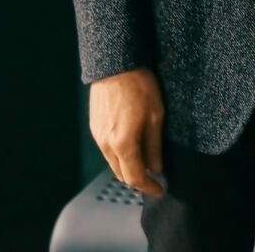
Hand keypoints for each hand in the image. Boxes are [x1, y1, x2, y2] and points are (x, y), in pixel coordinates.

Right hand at [89, 66, 165, 195]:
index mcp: (122, 144)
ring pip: (113, 163)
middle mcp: (106, 145)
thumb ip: (154, 145)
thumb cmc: (139, 86)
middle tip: (154, 177)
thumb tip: (156, 167)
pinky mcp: (94, 127)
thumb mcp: (156, 115)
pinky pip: (107, 150)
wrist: (115, 64)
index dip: (148, 188)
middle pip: (121, 174)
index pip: (135, 178)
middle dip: (138, 179)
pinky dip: (119, 155)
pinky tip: (131, 145)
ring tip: (145, 160)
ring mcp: (97, 136)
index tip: (160, 190)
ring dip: (128, 167)